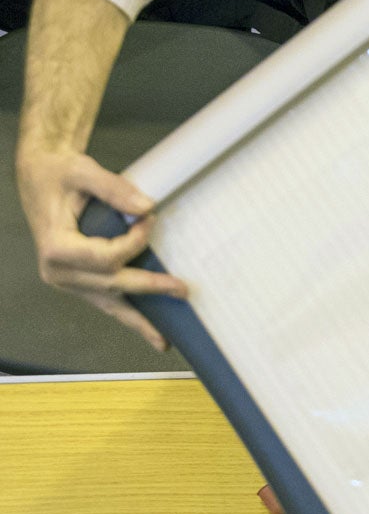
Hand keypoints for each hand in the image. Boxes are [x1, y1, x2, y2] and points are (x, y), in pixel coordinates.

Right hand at [15, 143, 185, 348]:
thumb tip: (145, 208)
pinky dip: (127, 314)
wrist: (41, 176)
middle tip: (182, 290)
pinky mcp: (76, 281)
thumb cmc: (59, 174)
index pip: (107, 257)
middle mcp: (57, 270)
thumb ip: (114, 189)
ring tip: (163, 341)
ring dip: (137, 321)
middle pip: (111, 284)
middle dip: (149, 288)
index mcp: (55, 247)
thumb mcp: (84, 172)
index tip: (150, 219)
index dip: (135, 241)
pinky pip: (103, 301)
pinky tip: (148, 329)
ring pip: (107, 304)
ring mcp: (65, 280)